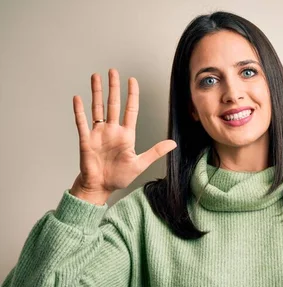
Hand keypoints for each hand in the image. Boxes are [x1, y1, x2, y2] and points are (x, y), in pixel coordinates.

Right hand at [71, 69, 176, 202]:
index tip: (132, 80)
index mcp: (126, 135)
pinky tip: (78, 98)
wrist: (101, 187)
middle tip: (113, 71)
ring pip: (97, 108)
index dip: (131, 95)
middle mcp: (112, 130)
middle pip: (113, 104)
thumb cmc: (119, 177)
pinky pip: (82, 122)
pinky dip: (79, 111)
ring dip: (96, 92)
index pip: (130, 110)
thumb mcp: (140, 163)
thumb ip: (156, 152)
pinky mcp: (86, 140)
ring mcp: (98, 134)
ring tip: (96, 76)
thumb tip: (173, 143)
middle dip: (113, 87)